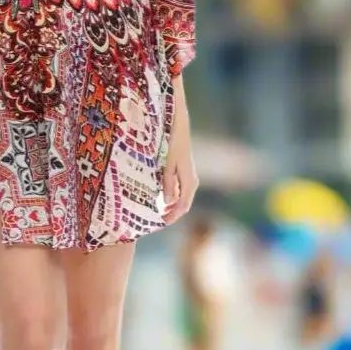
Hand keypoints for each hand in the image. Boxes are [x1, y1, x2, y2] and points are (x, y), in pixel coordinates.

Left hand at [161, 109, 198, 224]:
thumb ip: (168, 183)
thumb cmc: (171, 143)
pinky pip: (181, 190)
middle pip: (184, 204)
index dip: (172, 217)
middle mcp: (192, 180)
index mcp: (189, 181)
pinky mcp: (185, 171)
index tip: (160, 223)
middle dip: (172, 214)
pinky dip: (173, 198)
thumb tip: (168, 202)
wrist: (179, 126)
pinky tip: (163, 199)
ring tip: (159, 213)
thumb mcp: (167, 164)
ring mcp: (189, 176)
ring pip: (183, 198)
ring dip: (172, 207)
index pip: (183, 206)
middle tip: (158, 221)